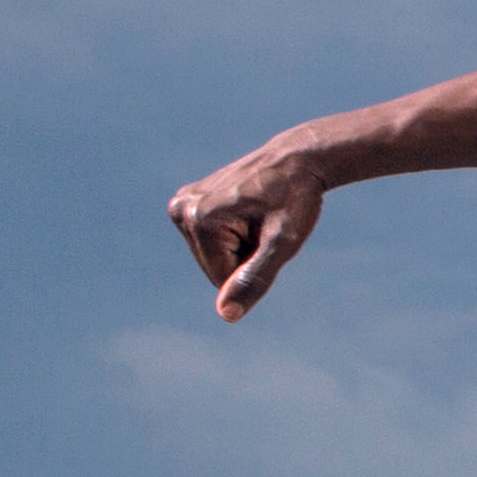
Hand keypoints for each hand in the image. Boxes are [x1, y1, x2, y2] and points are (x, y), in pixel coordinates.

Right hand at [168, 139, 323, 320]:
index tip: (268, 234)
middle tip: (264, 226)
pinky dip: (231, 237)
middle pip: (212, 268)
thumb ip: (255, 278)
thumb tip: (226, 314)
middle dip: (244, 258)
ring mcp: (180, 205)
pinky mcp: (185, 203)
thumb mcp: (283, 243)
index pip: (222, 278)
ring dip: (239, 248)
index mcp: (199, 219)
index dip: (254, 265)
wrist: (295, 162)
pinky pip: (209, 242)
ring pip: (211, 257)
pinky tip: (244, 212)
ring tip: (255, 219)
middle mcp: (181, 209)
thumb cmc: (295, 200)